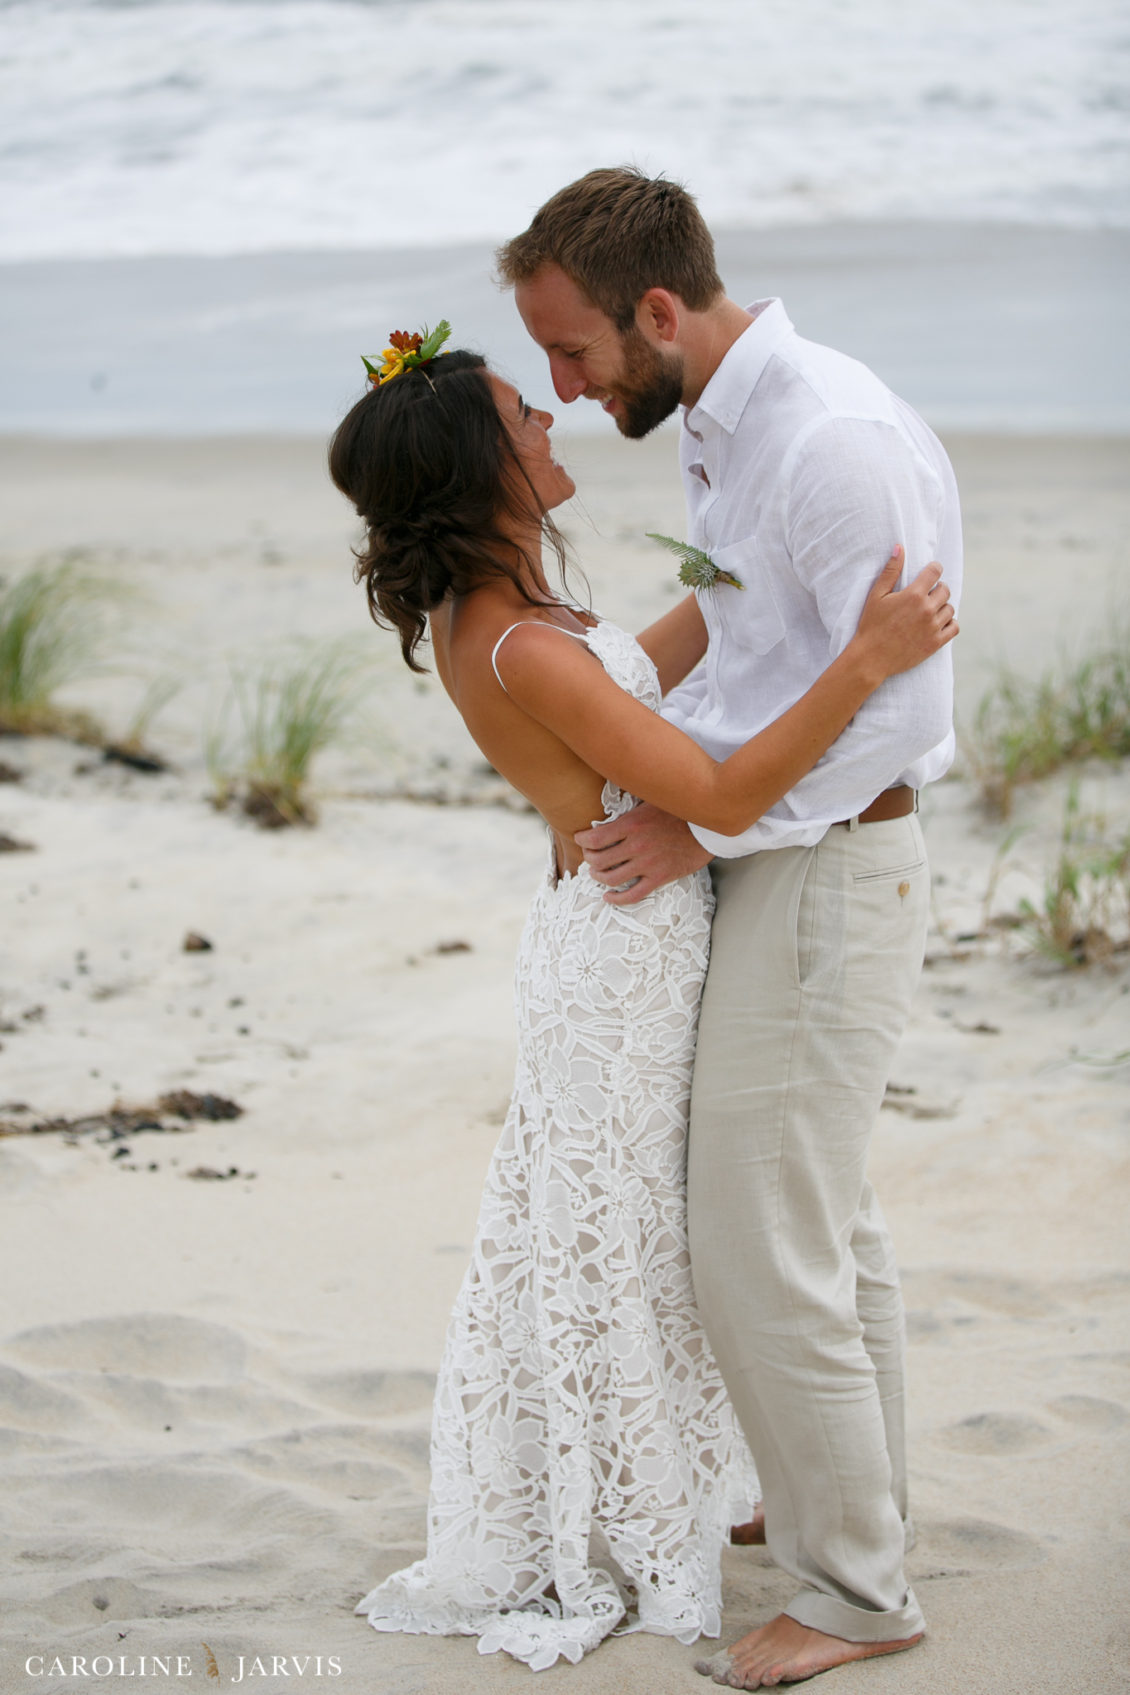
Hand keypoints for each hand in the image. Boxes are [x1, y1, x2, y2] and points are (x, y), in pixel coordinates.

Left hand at [575, 803, 712, 905]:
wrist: (709, 827)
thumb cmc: (680, 810)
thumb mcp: (652, 799)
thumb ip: (632, 803)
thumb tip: (614, 792)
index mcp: (631, 825)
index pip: (595, 837)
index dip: (583, 840)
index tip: (580, 839)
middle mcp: (636, 846)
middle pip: (599, 859)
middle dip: (589, 859)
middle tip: (589, 857)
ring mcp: (647, 864)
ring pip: (611, 878)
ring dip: (598, 878)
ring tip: (596, 874)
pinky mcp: (660, 878)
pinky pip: (632, 895)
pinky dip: (617, 899)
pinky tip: (609, 897)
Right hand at [854, 546, 957, 678]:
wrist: (871, 658)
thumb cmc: (871, 625)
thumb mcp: (876, 596)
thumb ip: (890, 571)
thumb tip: (899, 547)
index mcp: (913, 595)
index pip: (935, 572)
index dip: (934, 569)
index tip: (931, 573)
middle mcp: (927, 609)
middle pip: (945, 590)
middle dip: (937, 589)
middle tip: (926, 595)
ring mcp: (933, 627)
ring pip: (950, 609)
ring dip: (942, 607)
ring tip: (930, 610)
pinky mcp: (936, 643)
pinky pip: (954, 627)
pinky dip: (949, 623)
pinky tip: (938, 623)